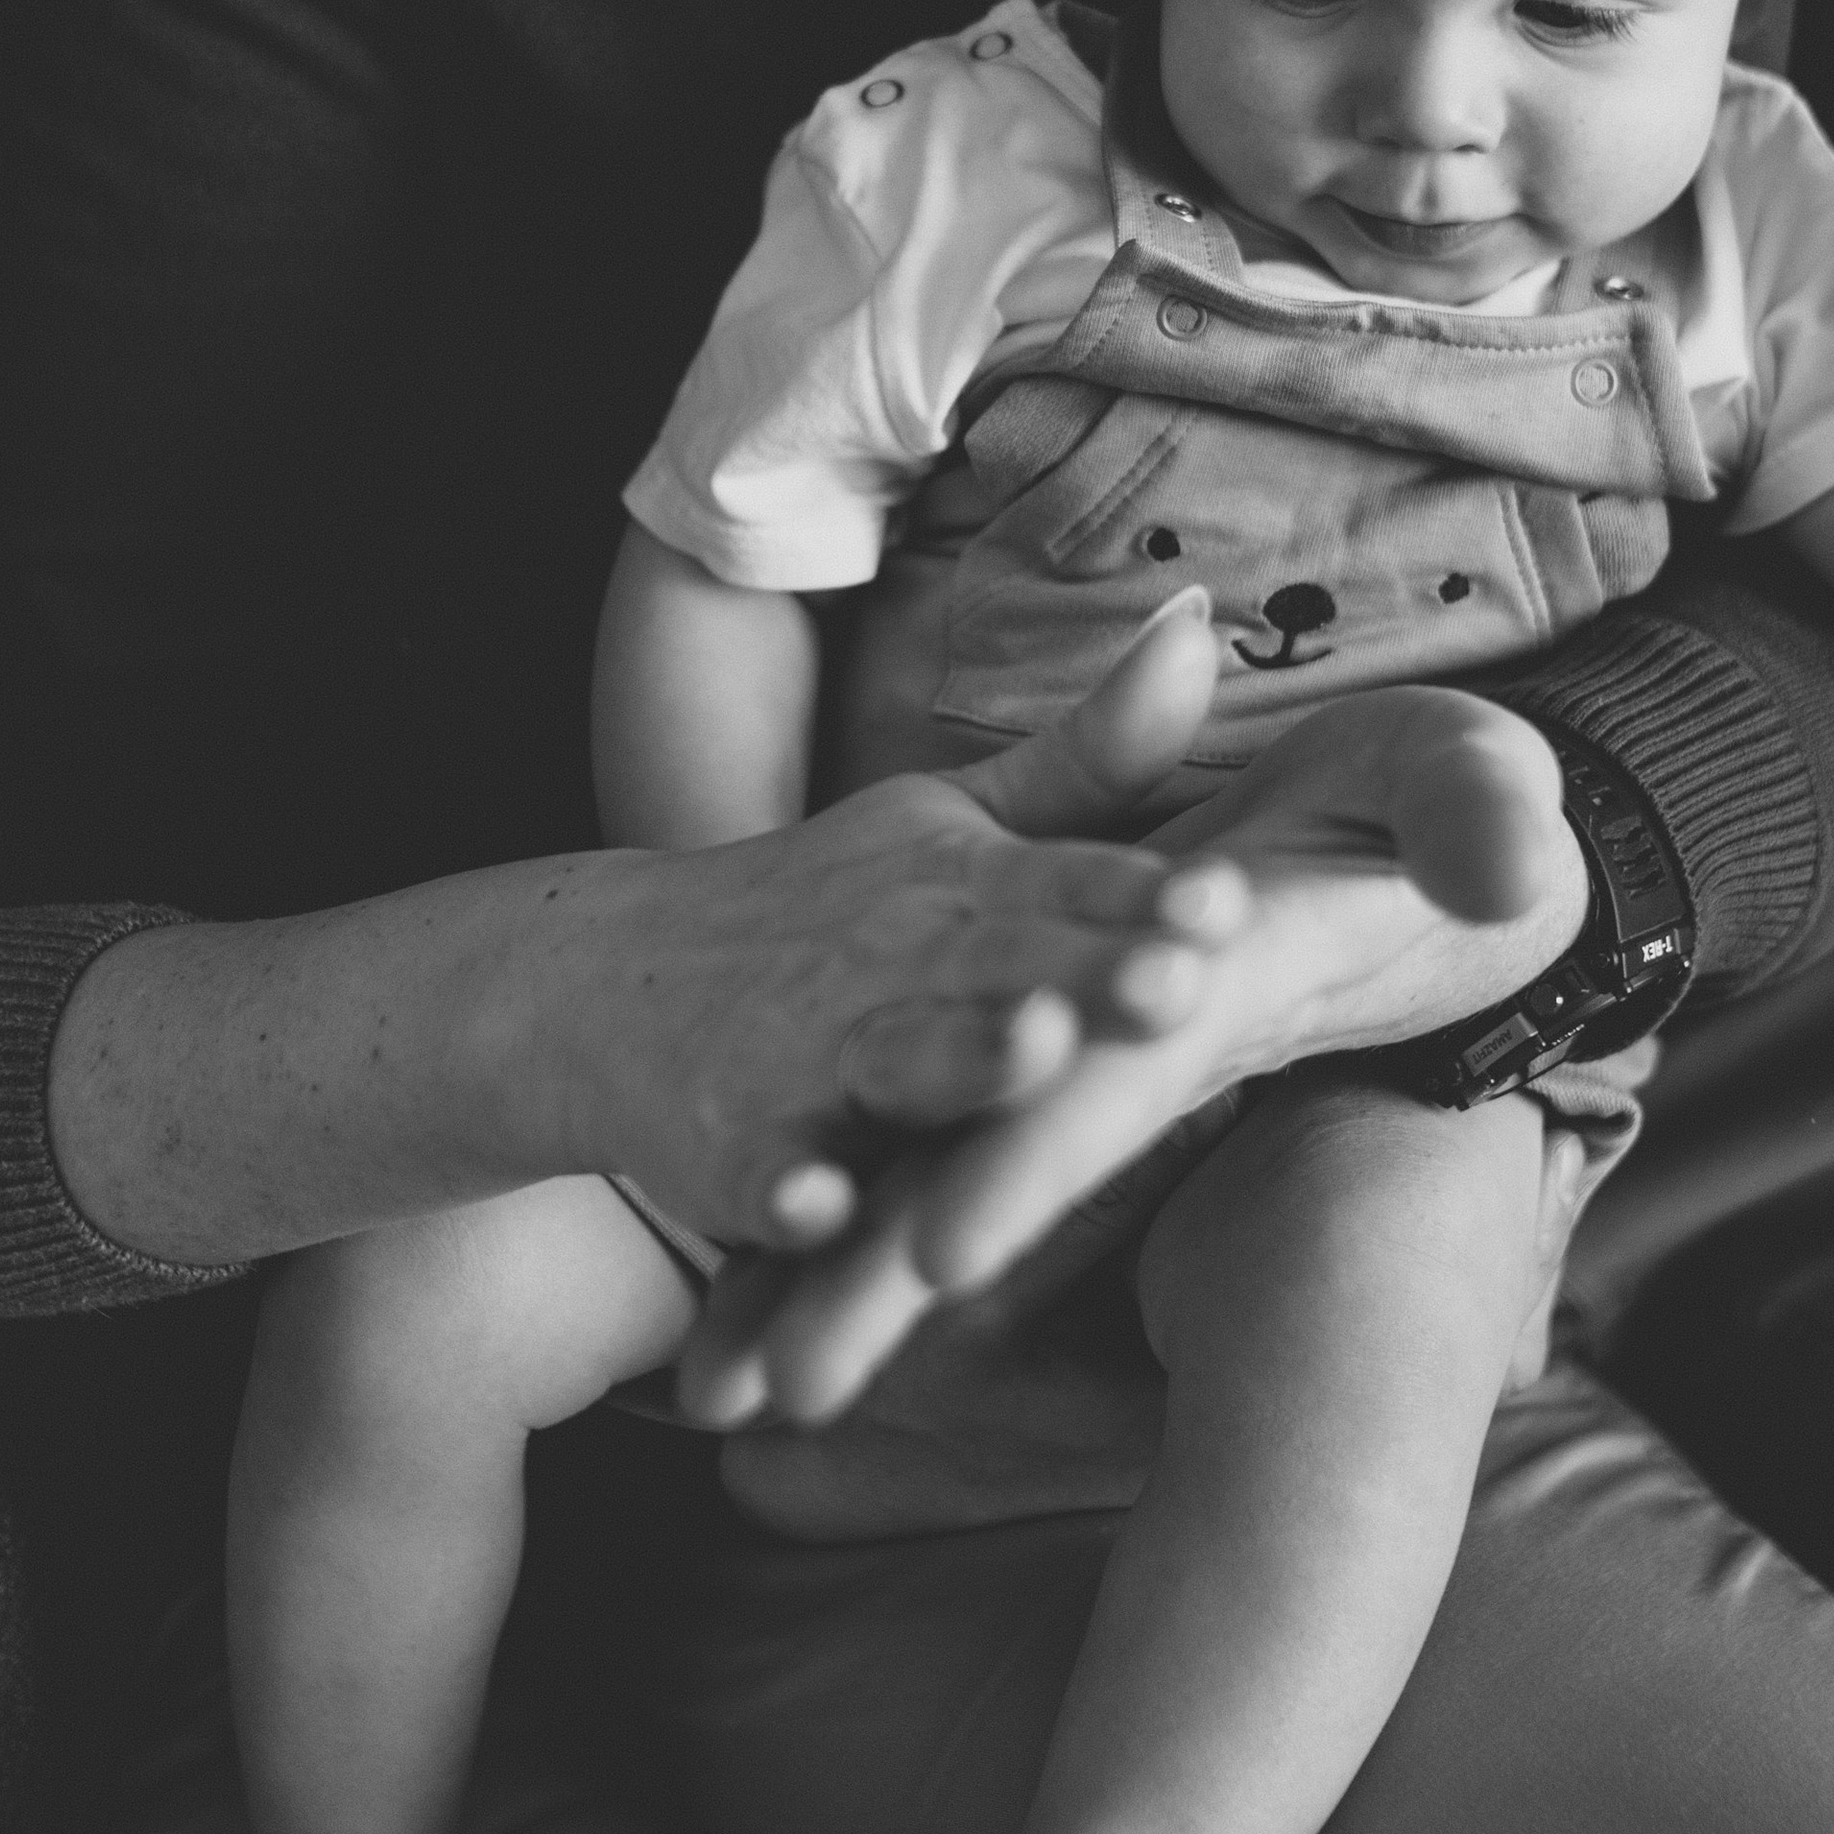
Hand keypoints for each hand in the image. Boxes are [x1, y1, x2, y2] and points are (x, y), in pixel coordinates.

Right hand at [557, 588, 1252, 1254]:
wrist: (606, 982)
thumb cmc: (833, 910)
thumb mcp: (957, 826)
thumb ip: (1092, 757)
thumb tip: (1205, 625)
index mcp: (958, 885)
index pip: (1064, 883)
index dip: (1141, 895)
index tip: (1227, 897)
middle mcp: (890, 962)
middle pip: (1000, 967)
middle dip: (1084, 973)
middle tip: (1178, 981)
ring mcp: (808, 1057)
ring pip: (898, 1062)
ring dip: (964, 1061)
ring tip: (1034, 1049)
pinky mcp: (734, 1150)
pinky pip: (765, 1177)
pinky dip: (788, 1192)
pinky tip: (820, 1209)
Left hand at [680, 683, 1584, 1424]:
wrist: (1411, 835)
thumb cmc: (1442, 815)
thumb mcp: (1466, 790)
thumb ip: (1474, 822)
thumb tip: (1502, 867)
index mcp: (1216, 992)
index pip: (1114, 1088)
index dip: (1037, 1155)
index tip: (943, 1251)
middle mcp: (1128, 1050)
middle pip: (989, 1170)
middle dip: (886, 1280)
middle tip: (778, 1395)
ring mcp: (1080, 1049)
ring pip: (930, 1174)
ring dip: (828, 1283)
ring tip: (709, 1399)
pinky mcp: (1040, 1021)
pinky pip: (917, 1121)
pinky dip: (826, 1203)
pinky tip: (724, 1308)